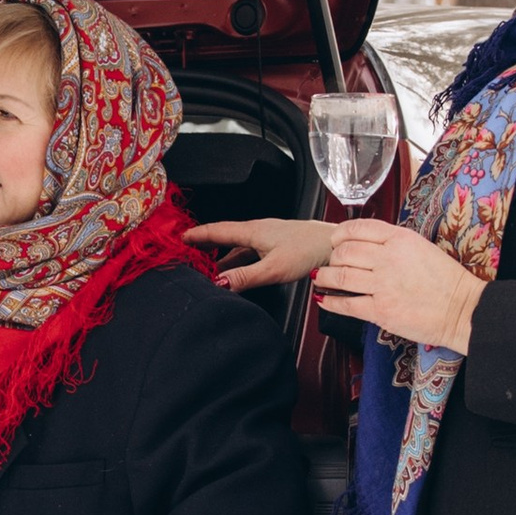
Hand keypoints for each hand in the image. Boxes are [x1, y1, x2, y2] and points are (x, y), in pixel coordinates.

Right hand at [188, 215, 335, 290]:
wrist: (335, 245)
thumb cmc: (309, 250)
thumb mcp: (273, 268)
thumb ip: (245, 277)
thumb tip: (219, 283)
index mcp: (253, 231)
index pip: (217, 231)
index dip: (197, 235)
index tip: (180, 238)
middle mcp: (258, 231)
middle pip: (224, 237)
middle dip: (205, 244)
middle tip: (188, 251)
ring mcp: (268, 237)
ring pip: (237, 246)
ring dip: (222, 255)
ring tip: (209, 267)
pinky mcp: (277, 245)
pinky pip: (249, 251)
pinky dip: (237, 260)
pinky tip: (237, 271)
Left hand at [313, 219, 482, 353]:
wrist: (463, 309)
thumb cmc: (447, 280)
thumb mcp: (422, 247)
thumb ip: (395, 243)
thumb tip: (367, 244)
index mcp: (401, 238)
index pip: (359, 228)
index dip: (340, 234)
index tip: (335, 240)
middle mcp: (389, 258)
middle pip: (345, 252)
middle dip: (333, 257)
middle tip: (331, 262)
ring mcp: (383, 285)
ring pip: (341, 276)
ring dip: (326, 277)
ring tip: (322, 279)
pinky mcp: (381, 310)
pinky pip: (346, 304)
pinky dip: (331, 301)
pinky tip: (324, 299)